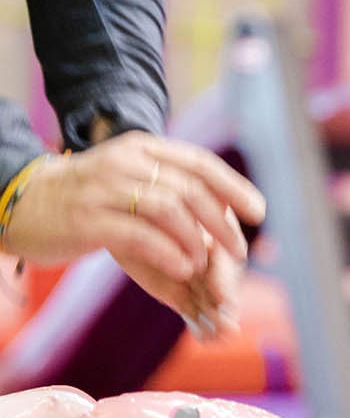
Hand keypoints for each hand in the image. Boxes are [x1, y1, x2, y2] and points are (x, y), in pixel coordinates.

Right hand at [2, 131, 265, 334]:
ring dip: (196, 240)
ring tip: (205, 264)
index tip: (258, 211)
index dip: (233, 187)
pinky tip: (184, 269)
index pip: (199, 162)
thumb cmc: (85, 197)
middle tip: (239, 252)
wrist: (21, 202)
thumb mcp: (128, 178)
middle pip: (189, 189)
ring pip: (168, 209)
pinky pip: (139, 235)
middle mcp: (125, 163)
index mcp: (141, 149)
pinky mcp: (88, 221)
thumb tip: (221, 206)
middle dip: (221, 223)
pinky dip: (168, 252)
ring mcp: (104, 190)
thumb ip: (169, 186)